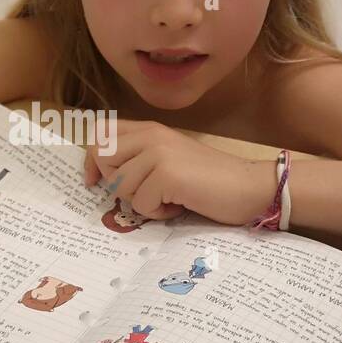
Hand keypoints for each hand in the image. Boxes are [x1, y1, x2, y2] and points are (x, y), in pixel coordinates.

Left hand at [82, 119, 279, 225]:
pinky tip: (178, 205)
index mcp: (150, 129)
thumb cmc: (210, 180)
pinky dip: (158, 213)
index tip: (93, 181)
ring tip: (168, 198)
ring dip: (142, 202)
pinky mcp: (167, 174)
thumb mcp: (169, 160)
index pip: (101, 134)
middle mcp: (151, 135)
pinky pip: (141, 204)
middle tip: (144, 192)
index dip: (91, 159)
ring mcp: (158, 153)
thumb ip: (140, 159)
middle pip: (103, 158)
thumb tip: (102, 175)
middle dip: (115, 184)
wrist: (250, 185)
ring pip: (120, 185)